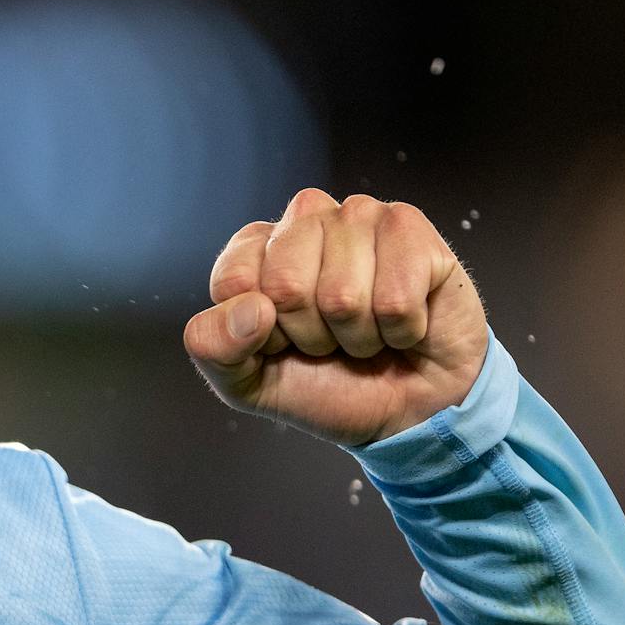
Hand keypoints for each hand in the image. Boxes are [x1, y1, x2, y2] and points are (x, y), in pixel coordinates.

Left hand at [182, 190, 490, 446]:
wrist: (407, 409)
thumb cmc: (327, 385)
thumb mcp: (247, 383)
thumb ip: (214, 348)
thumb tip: (252, 309)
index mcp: (256, 247)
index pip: (233, 281)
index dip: (259, 333)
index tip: (281, 342)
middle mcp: (306, 218)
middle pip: (285, 285)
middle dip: (310, 335)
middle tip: (330, 341)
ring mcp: (360, 216)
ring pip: (342, 295)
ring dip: (358, 336)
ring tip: (368, 332)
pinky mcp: (411, 230)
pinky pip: (395, 299)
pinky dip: (400, 331)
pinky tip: (404, 324)